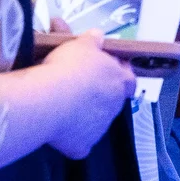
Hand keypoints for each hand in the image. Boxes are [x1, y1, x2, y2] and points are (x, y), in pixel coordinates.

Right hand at [35, 31, 137, 158]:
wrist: (50, 99)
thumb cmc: (69, 67)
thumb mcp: (81, 44)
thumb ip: (93, 40)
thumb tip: (98, 35)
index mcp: (120, 80)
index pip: (129, 79)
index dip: (117, 74)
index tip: (103, 69)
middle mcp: (115, 105)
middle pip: (112, 100)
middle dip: (99, 94)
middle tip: (79, 86)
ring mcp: (100, 128)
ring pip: (96, 122)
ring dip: (85, 115)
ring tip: (64, 106)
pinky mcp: (83, 145)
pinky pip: (79, 143)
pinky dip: (72, 139)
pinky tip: (59, 132)